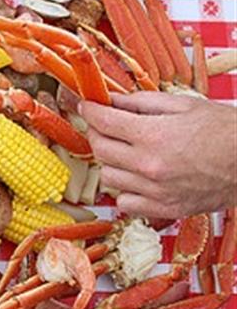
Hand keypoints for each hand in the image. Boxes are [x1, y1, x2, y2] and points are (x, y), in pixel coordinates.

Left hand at [80, 93, 236, 217]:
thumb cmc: (225, 131)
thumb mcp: (185, 105)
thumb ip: (143, 102)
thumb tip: (113, 100)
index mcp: (153, 135)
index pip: (103, 122)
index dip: (90, 111)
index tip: (87, 106)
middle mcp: (149, 166)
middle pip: (100, 149)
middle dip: (98, 133)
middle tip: (107, 126)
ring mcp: (155, 190)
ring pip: (108, 177)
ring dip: (112, 162)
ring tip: (128, 152)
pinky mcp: (164, 208)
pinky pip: (124, 202)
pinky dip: (126, 189)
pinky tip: (139, 177)